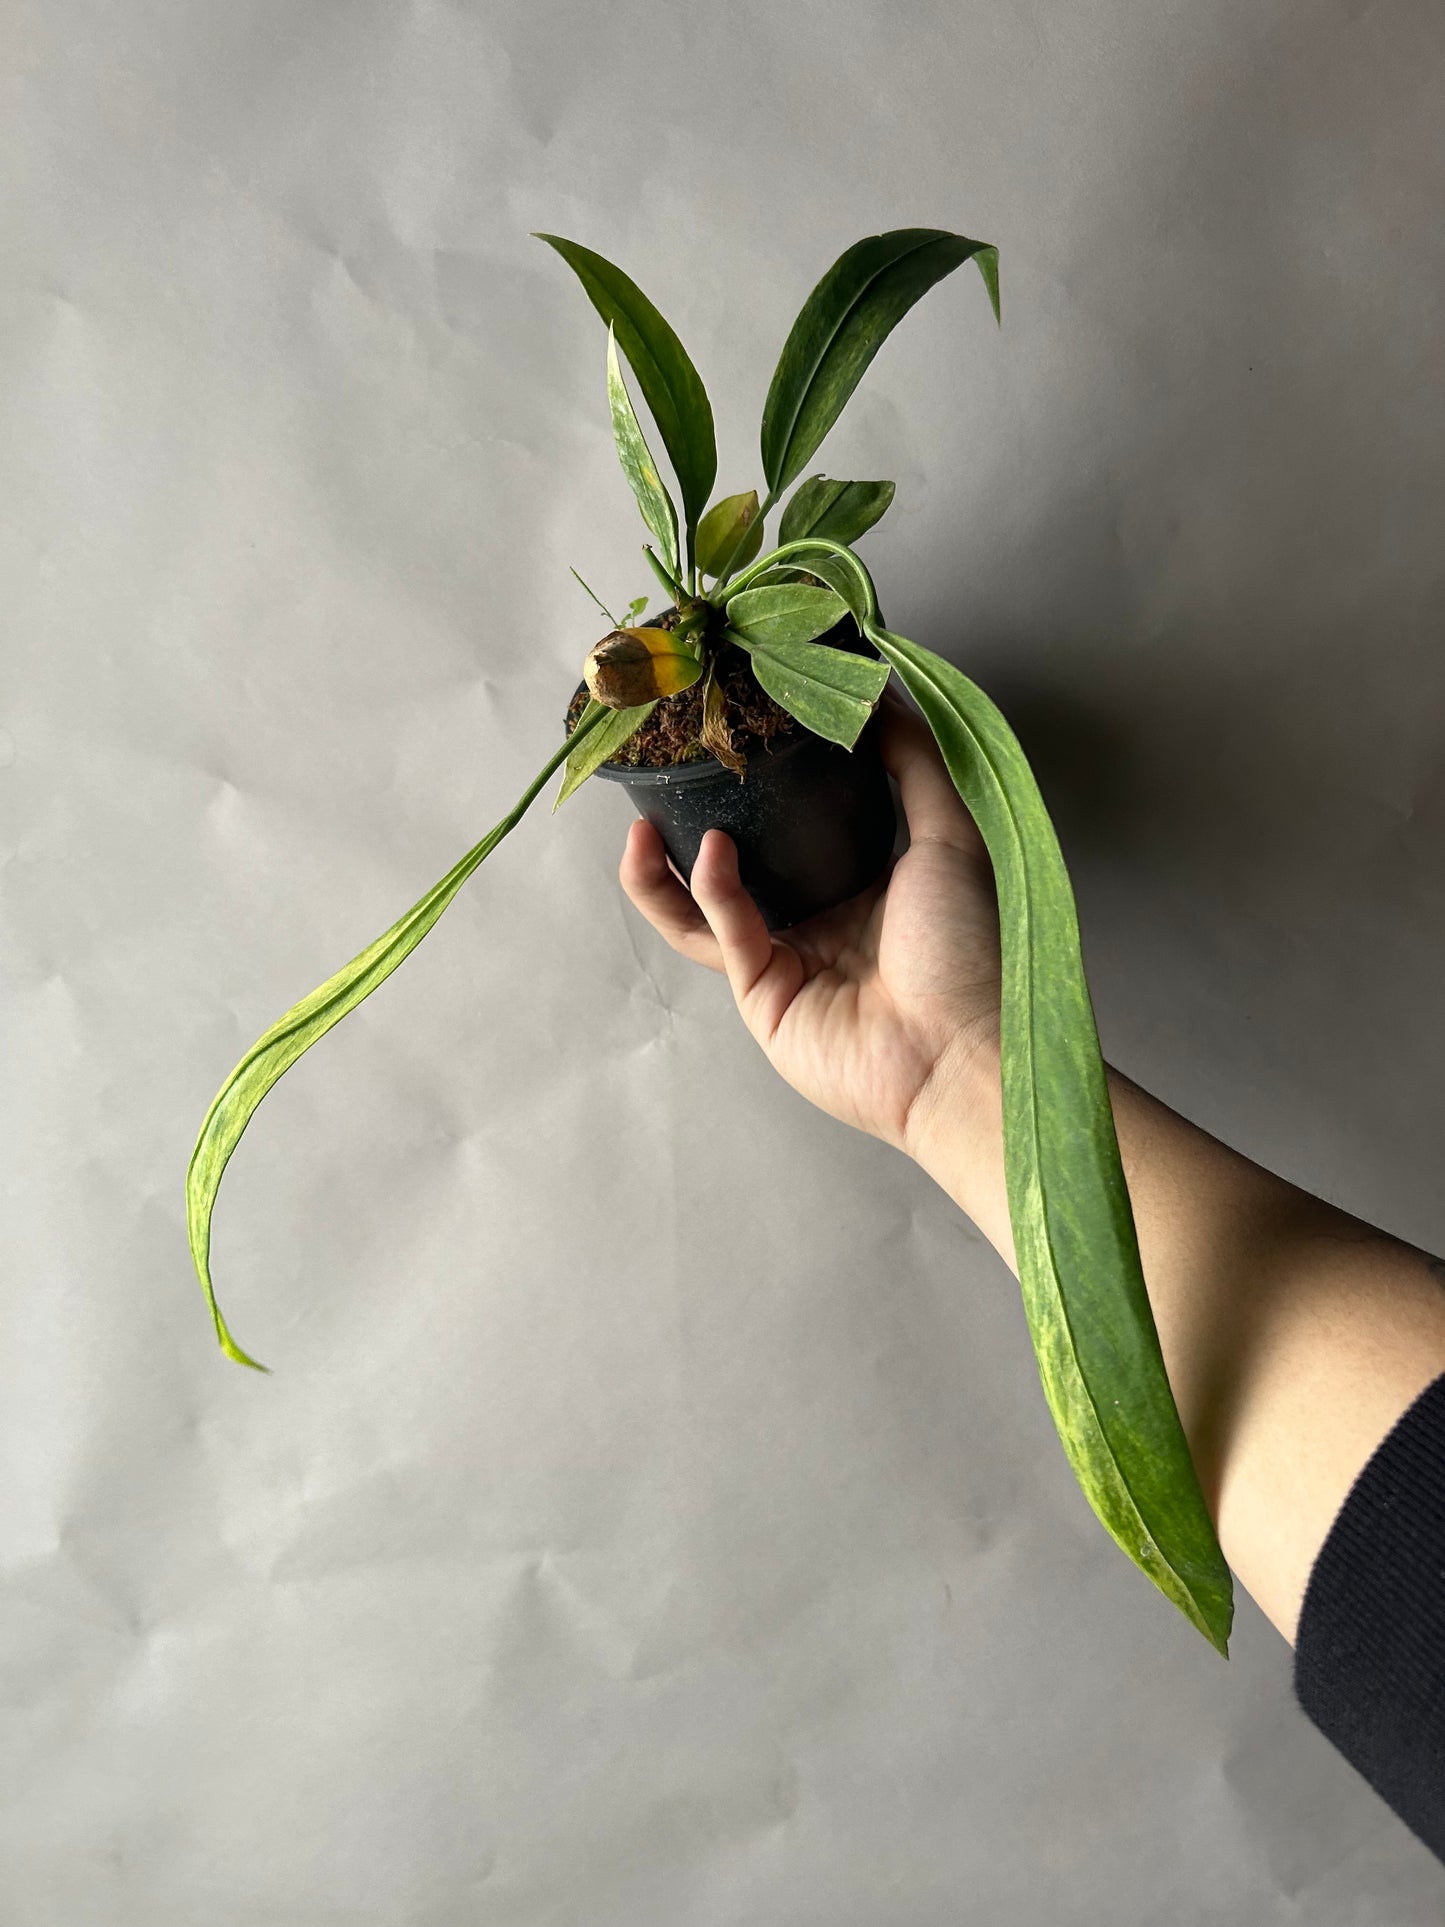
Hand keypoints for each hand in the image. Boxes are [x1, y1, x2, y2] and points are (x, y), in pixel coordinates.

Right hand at [618, 686, 1003, 1156]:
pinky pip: (724, 934)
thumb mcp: (949, 834)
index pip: (794, 829)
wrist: (961, 1053)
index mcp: (862, 886)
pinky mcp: (763, 998)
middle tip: (669, 780)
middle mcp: (817, 923)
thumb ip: (913, 761)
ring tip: (641, 824)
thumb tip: (882, 690)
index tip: (736, 738)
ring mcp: (785, 964)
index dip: (760, 790)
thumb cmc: (968, 952)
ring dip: (666, 870)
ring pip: (702, 910)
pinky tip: (709, 849)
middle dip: (689, 828)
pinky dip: (711, 890)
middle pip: (734, 867)